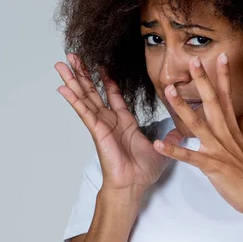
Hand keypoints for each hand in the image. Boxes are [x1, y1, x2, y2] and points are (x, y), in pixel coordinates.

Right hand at [54, 53, 183, 198]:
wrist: (134, 184)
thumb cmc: (143, 171)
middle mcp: (110, 121)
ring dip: (73, 80)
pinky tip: (63, 88)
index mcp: (124, 122)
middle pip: (93, 91)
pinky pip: (84, 112)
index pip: (113, 96)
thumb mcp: (162, 148)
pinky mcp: (97, 130)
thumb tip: (181, 130)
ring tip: (61, 64)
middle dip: (82, 74)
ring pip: (85, 97)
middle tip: (72, 56)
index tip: (101, 66)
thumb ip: (170, 136)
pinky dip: (74, 100)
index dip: (107, 81)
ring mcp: (101, 124)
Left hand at [151, 52, 242, 217]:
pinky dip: (173, 150)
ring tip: (169, 91)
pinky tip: (158, 144)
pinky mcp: (212, 166)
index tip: (220, 56)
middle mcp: (226, 134)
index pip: (227, 97)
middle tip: (194, 60)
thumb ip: (228, 134)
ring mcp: (219, 149)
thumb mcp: (239, 148)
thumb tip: (221, 124)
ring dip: (182, 107)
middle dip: (203, 81)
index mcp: (232, 129)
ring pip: (198, 124)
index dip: (223, 76)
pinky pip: (189, 156)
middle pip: (213, 102)